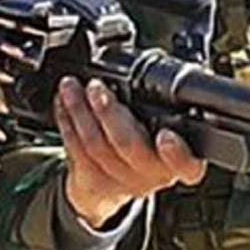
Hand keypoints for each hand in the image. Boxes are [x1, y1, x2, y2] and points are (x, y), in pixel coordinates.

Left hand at [55, 77, 204, 227]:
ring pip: (97, 146)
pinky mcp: (93, 182)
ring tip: (71, 86)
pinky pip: (76, 150)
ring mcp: (122, 182)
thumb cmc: (145, 143)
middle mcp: (154, 175)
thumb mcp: (166, 124)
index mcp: (179, 162)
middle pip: (130, 147)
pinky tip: (63, 104)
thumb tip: (159, 65)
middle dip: (108, 113)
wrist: (114, 184)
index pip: (186, 163)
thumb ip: (165, 106)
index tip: (165, 135)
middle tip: (96, 87)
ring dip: (80, 111)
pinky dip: (67, 121)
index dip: (176, 152)